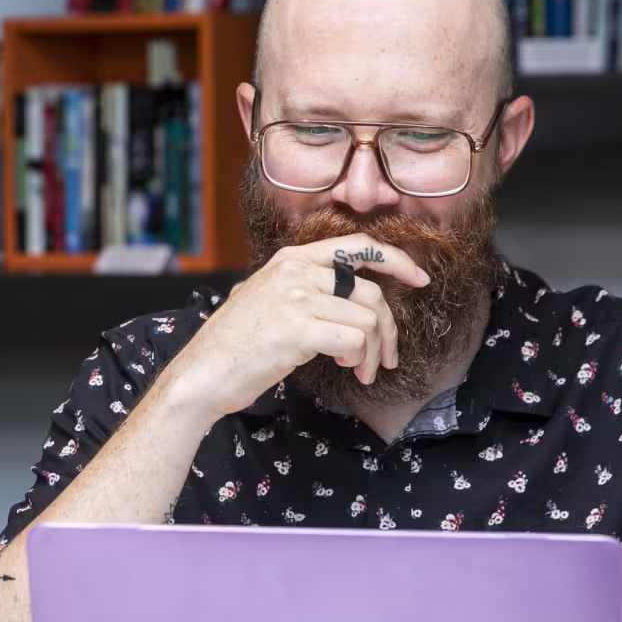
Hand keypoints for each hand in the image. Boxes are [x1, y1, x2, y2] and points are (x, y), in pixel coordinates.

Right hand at [155, 233, 430, 420]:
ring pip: (367, 320)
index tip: (418, 280)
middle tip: (386, 358)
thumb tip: (347, 300)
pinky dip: (358, 359)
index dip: (396, 262)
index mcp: (291, 260)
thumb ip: (301, 289)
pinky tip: (344, 369)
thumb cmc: (233, 346)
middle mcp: (296, 271)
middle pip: (371, 293)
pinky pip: (354, 340)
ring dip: (373, 352)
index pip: (359, 248)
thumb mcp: (265, 299)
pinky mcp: (298, 328)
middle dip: (388, 330)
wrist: (202, 373)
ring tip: (360, 371)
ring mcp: (297, 298)